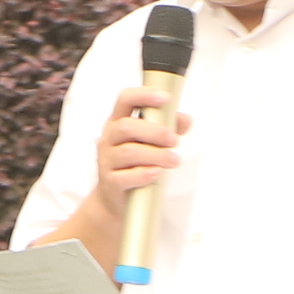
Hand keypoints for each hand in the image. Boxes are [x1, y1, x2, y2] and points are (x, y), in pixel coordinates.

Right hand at [94, 87, 187, 205]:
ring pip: (128, 152)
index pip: (125, 100)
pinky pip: (124, 177)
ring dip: (155, 155)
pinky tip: (157, 173)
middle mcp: (109, 138)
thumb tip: (186, 120)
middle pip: (126, 127)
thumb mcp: (152, 142)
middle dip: (155, 132)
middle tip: (174, 140)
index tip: (165, 98)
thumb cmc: (136, 163)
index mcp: (118, 121)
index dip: (144, 95)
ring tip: (174, 160)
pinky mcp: (110, 183)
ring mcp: (106, 161)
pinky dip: (143, 174)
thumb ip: (169, 128)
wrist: (117, 198)